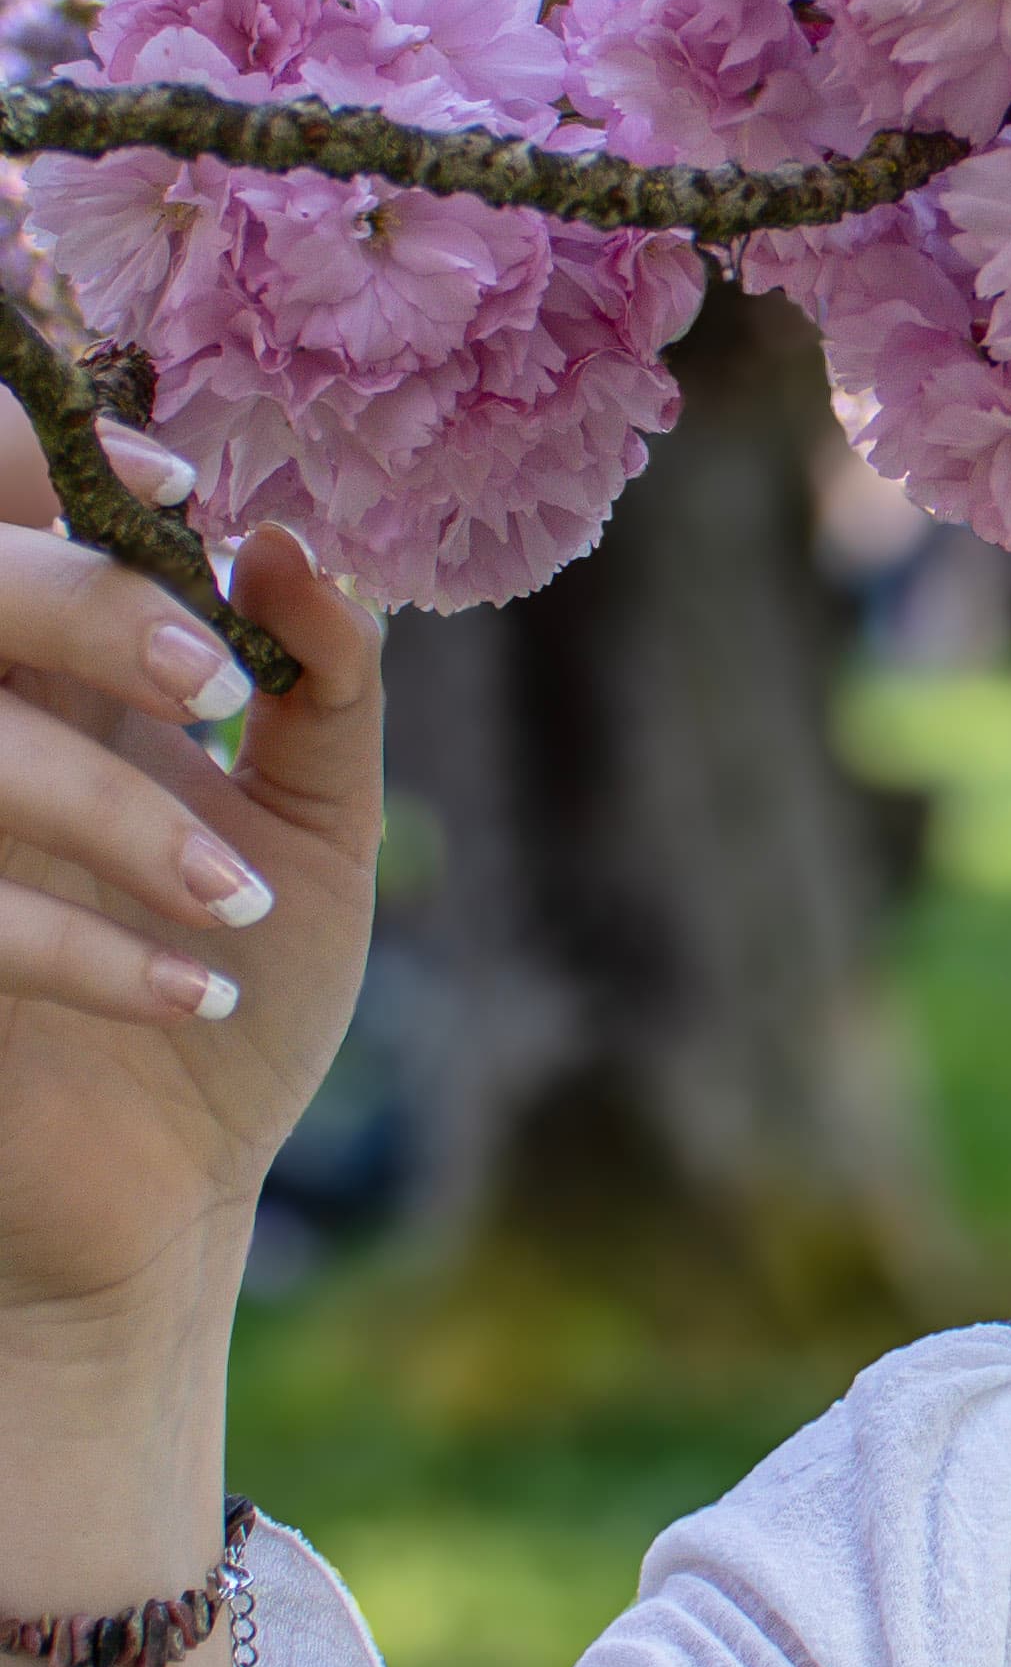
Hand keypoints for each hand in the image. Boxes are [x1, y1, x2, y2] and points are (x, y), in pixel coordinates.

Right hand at [0, 401, 382, 1332]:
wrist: (165, 1204)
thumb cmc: (233, 1001)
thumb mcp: (317, 831)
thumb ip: (323, 683)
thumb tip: (291, 542)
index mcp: (53, 688)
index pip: (6, 507)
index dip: (55, 462)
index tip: (186, 490)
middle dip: (82, 607)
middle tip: (206, 681)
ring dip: (106, 810)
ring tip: (231, 901)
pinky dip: (89, 952)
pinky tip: (198, 995)